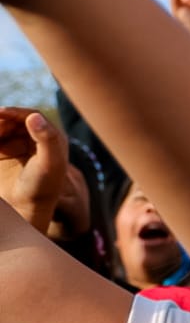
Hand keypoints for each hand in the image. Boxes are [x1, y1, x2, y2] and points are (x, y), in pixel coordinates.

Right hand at [0, 107, 67, 233]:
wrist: (25, 209)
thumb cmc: (41, 187)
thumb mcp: (48, 163)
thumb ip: (46, 139)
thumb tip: (34, 116)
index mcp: (52, 138)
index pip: (33, 117)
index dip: (17, 112)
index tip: (0, 112)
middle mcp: (36, 139)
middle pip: (15, 120)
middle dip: (2, 118)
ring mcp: (19, 145)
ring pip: (3, 127)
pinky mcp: (4, 153)